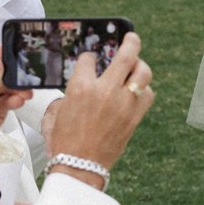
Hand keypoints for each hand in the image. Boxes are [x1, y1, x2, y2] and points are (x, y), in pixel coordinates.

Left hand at [0, 43, 25, 144]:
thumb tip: (0, 65)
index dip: (2, 53)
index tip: (13, 58)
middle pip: (4, 67)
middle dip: (14, 73)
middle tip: (22, 77)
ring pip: (11, 83)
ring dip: (19, 87)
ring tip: (22, 93)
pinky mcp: (0, 105)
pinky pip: (13, 98)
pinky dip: (17, 99)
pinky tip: (16, 101)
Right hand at [45, 29, 152, 179]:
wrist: (79, 167)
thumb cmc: (65, 143)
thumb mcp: (55, 112)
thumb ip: (67, 95)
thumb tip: (77, 87)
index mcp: (81, 87)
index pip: (89, 58)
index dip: (89, 58)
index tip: (90, 61)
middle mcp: (105, 91)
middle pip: (126, 54)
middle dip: (130, 41)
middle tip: (131, 38)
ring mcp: (123, 103)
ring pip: (143, 72)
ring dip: (140, 65)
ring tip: (135, 65)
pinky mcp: (135, 117)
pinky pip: (148, 94)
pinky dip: (143, 89)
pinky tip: (136, 91)